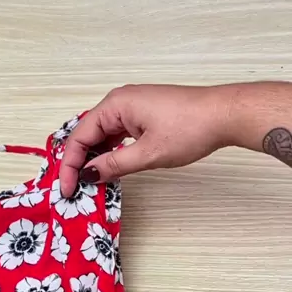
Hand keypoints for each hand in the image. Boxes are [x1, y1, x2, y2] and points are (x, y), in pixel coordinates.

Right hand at [59, 83, 234, 195]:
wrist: (223, 115)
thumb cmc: (190, 127)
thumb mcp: (148, 154)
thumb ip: (115, 165)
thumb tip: (90, 175)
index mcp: (115, 105)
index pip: (80, 137)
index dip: (70, 166)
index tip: (67, 189)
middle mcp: (119, 102)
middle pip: (87, 135)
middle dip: (78, 163)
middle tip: (73, 189)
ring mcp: (131, 108)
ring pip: (101, 137)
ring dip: (94, 159)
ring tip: (88, 183)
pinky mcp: (142, 116)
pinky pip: (116, 136)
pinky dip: (109, 153)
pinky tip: (108, 169)